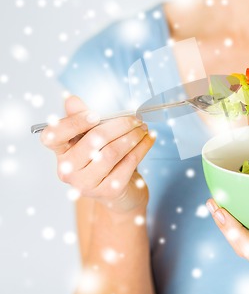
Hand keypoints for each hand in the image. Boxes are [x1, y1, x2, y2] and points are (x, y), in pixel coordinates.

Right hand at [41, 96, 155, 212]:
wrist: (120, 193)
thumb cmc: (104, 159)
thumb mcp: (92, 137)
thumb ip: (82, 118)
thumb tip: (71, 100)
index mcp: (60, 153)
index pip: (53, 136)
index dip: (73, 122)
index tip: (95, 114)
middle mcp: (68, 170)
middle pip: (94, 139)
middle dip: (119, 124)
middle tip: (135, 118)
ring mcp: (87, 184)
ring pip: (113, 151)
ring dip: (133, 135)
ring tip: (143, 127)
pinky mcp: (109, 191)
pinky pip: (129, 162)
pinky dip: (142, 147)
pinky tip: (149, 139)